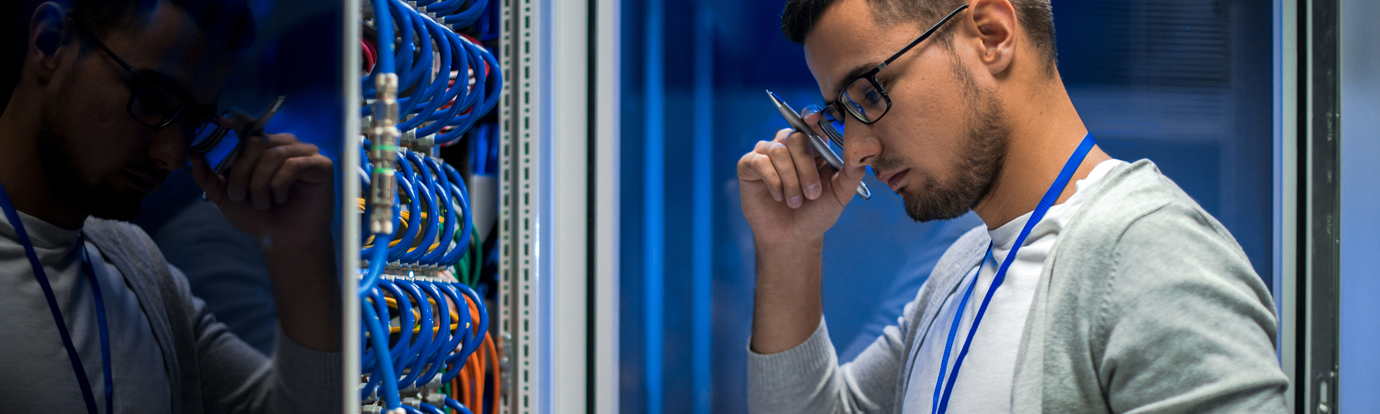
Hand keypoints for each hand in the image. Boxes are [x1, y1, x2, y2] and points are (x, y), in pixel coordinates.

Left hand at [189, 116, 334, 246]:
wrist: (284, 241)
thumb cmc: (260, 217)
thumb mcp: (227, 197)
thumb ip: (209, 177)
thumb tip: (193, 154)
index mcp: (264, 148)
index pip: (248, 129)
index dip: (236, 122)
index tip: (222, 121)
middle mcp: (285, 145)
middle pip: (256, 143)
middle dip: (242, 173)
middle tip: (242, 196)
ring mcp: (305, 153)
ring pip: (273, 154)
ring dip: (261, 184)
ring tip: (264, 203)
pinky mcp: (322, 165)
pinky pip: (294, 165)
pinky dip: (280, 185)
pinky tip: (283, 198)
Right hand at [736, 112, 865, 248]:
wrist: (793, 237)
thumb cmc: (816, 213)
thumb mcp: (840, 194)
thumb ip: (851, 173)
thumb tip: (862, 154)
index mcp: (813, 146)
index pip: (811, 122)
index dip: (812, 116)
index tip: (813, 117)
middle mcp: (788, 144)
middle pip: (797, 137)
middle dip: (806, 167)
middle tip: (812, 194)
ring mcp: (767, 153)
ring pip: (779, 151)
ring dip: (791, 179)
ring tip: (795, 202)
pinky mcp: (749, 165)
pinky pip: (760, 161)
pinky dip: (773, 180)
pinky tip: (778, 196)